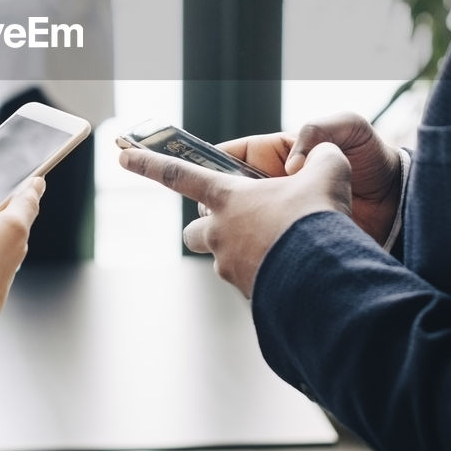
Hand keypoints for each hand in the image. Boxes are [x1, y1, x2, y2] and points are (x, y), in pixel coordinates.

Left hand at [118, 143, 351, 297]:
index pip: (178, 175)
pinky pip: (250, 280)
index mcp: (228, 198)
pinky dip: (266, 273)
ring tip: (278, 247)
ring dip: (240, 251)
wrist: (326, 279)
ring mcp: (231, 267)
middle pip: (194, 232)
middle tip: (237, 222)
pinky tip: (296, 269)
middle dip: (207, 228)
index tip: (122, 156)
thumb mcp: (328, 173)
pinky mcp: (250, 294)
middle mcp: (221, 234)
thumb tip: (325, 156)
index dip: (148, 163)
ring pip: (221, 258)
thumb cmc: (317, 220)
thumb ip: (321, 158)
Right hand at [218, 113, 401, 245]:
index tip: (195, 176)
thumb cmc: (374, 158)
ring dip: (233, 235)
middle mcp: (272, 189)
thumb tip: (291, 167)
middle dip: (213, 206)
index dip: (208, 166)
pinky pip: (258, 252)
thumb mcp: (348, 128)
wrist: (403, 203)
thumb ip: (316, 131)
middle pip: (223, 199)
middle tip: (223, 214)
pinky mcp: (290, 246)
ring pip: (234, 230)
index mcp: (275, 157)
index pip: (229, 159)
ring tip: (251, 238)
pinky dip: (255, 255)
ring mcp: (278, 220)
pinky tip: (269, 257)